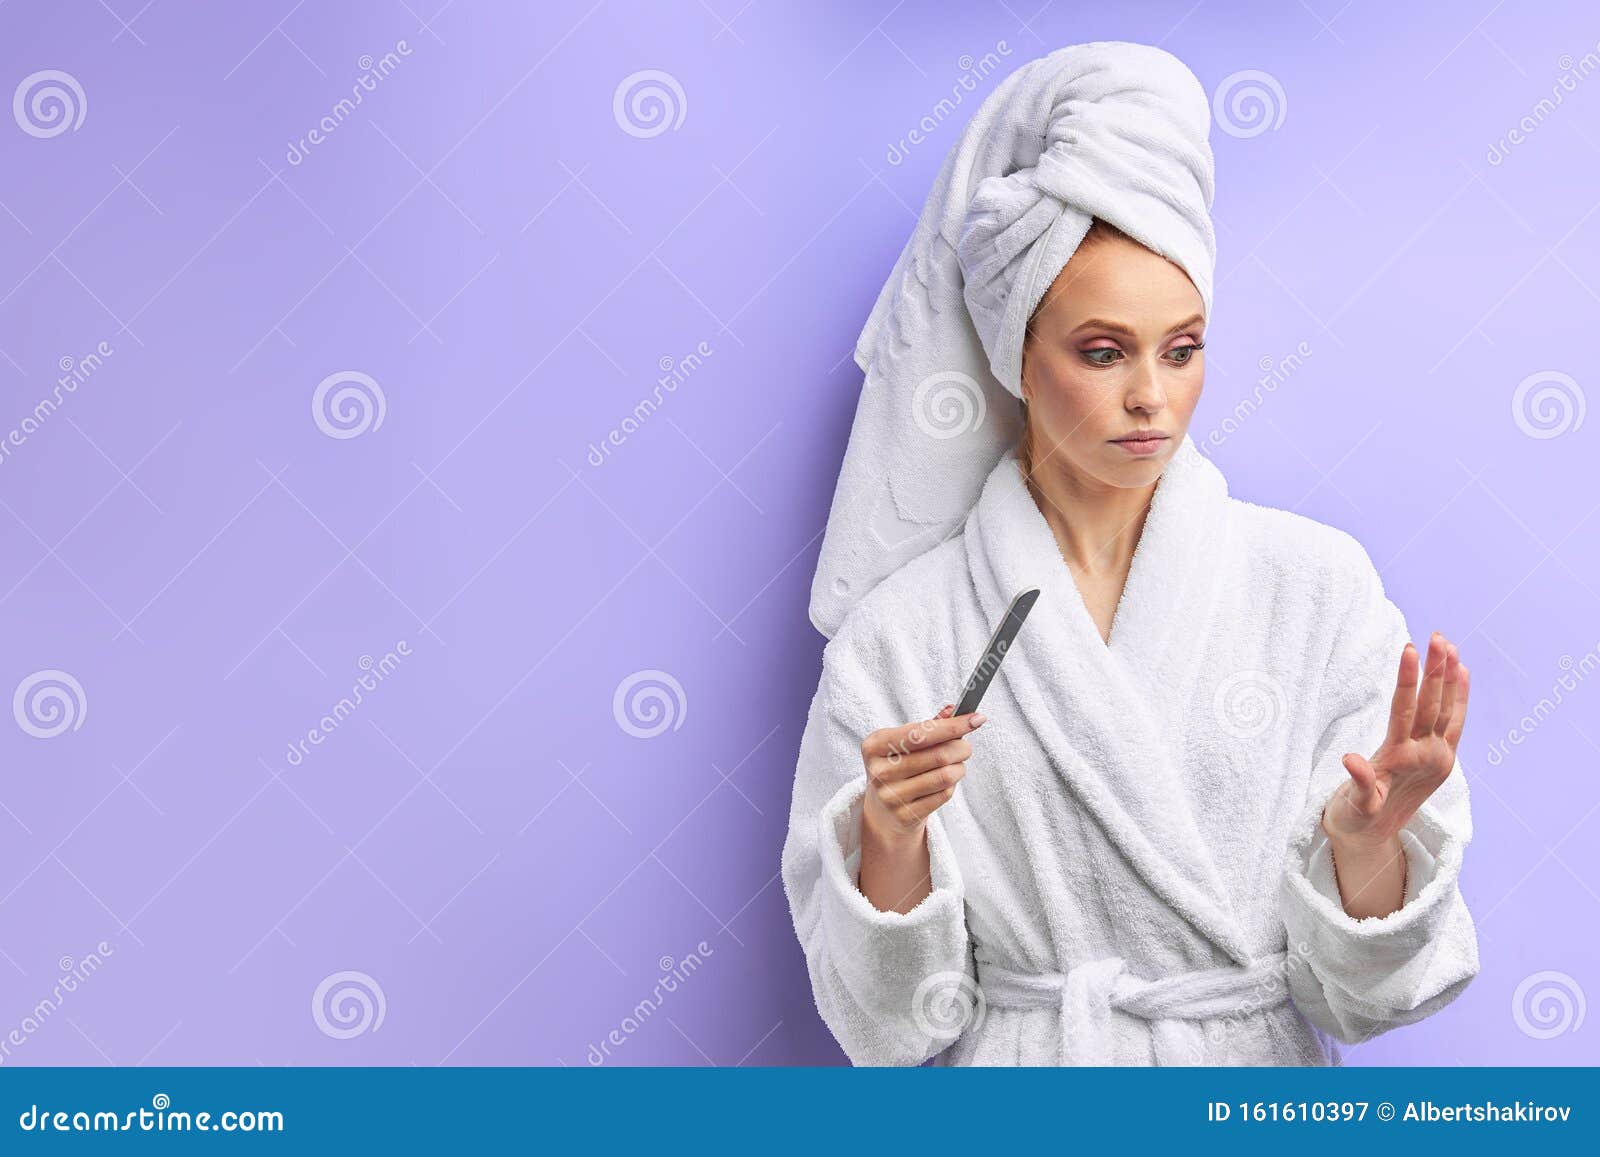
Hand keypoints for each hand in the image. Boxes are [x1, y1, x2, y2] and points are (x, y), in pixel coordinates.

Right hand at [860, 703, 985, 843]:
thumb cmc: (897, 767)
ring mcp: (891, 796)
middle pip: (938, 755)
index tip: (976, 719)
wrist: (883, 810)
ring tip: (956, 765)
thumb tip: (954, 710)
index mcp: (875, 745)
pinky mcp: (905, 815)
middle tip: (966, 746)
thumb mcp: (903, 743)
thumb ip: (929, 726)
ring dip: (959, 767)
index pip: (920, 733)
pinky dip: (952, 785)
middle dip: (961, 747)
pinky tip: (945, 782)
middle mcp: (879, 771)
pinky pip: (944, 795)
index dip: (952, 726)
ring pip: (945, 776)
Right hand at [1322, 631, 1470, 848]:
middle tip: (1437, 638)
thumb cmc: (1355, 818)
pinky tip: (1461, 672)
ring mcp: (1438, 757)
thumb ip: (1357, 783)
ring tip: (1450, 646)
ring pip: (1447, 711)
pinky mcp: (1443, 759)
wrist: (1374, 839)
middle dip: (1436, 670)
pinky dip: (1460, 697)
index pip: (1405, 710)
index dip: (1407, 679)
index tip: (1408, 650)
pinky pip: (1455, 723)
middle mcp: (1425, 756)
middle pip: (1432, 705)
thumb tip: (1350, 760)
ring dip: (1450, 678)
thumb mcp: (1352, 805)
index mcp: (1400, 761)